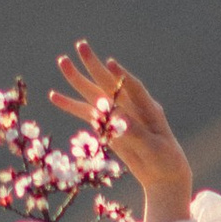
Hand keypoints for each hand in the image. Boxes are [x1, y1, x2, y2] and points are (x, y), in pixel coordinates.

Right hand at [54, 41, 191, 221]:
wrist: (163, 175)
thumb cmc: (166, 160)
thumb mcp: (155, 148)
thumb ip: (136, 133)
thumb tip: (116, 119)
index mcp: (149, 108)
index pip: (135, 88)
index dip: (122, 77)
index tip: (111, 64)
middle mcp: (131, 106)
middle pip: (110, 84)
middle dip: (94, 66)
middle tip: (80, 46)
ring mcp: (118, 115)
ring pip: (95, 95)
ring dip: (78, 80)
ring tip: (62, 61)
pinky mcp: (107, 127)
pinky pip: (86, 114)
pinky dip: (71, 105)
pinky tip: (54, 96)